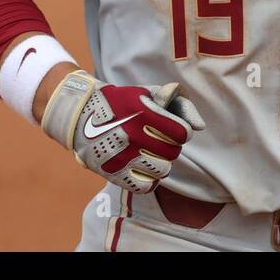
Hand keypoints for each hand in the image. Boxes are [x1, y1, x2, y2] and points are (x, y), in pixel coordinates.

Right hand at [40, 69, 205, 193]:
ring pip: (163, 170)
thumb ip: (177, 104)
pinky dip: (148, 178)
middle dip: (171, 145)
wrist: (80, 116)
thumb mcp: (146, 93)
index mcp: (142, 113)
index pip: (182, 134)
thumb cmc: (120, 103)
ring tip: (150, 153)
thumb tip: (199, 127)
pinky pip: (146, 186)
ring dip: (161, 162)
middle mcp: (132, 136)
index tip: (173, 129)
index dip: (181, 131)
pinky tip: (141, 166)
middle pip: (174, 152)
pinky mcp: (114, 174)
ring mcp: (122, 157)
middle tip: (158, 139)